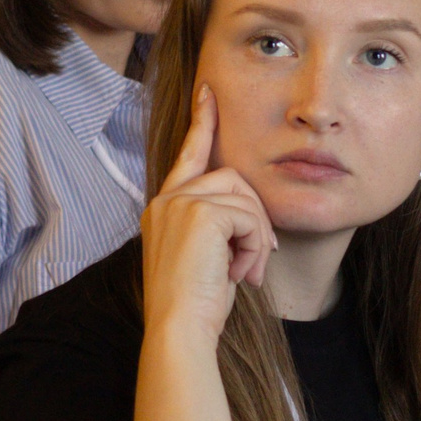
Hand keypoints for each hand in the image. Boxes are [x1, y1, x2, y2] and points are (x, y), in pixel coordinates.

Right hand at [139, 85, 276, 340]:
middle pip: (232, 179)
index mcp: (163, 208)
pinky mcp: (199, 213)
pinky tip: (241, 273)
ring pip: (244, 197)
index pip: (187, 155)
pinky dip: (255, 246)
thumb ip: (219, 227)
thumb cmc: (194, 305)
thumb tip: (253, 218)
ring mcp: (180, 203)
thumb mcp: (207, 257)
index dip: (202, 122)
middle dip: (254, 218)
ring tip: (245, 273)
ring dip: (257, 237)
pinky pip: (249, 216)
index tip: (208, 92)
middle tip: (255, 262)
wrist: (178, 328)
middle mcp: (166, 200)